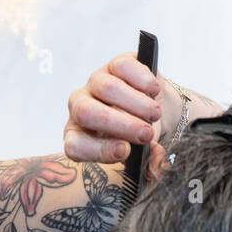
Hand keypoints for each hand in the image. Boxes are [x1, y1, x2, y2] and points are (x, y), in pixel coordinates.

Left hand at [64, 51, 167, 180]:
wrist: (154, 110)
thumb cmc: (140, 136)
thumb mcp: (143, 157)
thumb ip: (149, 166)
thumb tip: (157, 166)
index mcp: (79, 137)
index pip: (75, 146)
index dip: (98, 150)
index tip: (126, 151)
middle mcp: (81, 108)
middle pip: (86, 112)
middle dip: (120, 125)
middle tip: (146, 134)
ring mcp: (95, 84)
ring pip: (108, 89)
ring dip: (137, 104)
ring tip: (155, 115)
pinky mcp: (114, 65)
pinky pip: (122, 67)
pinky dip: (142, 80)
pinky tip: (154, 92)